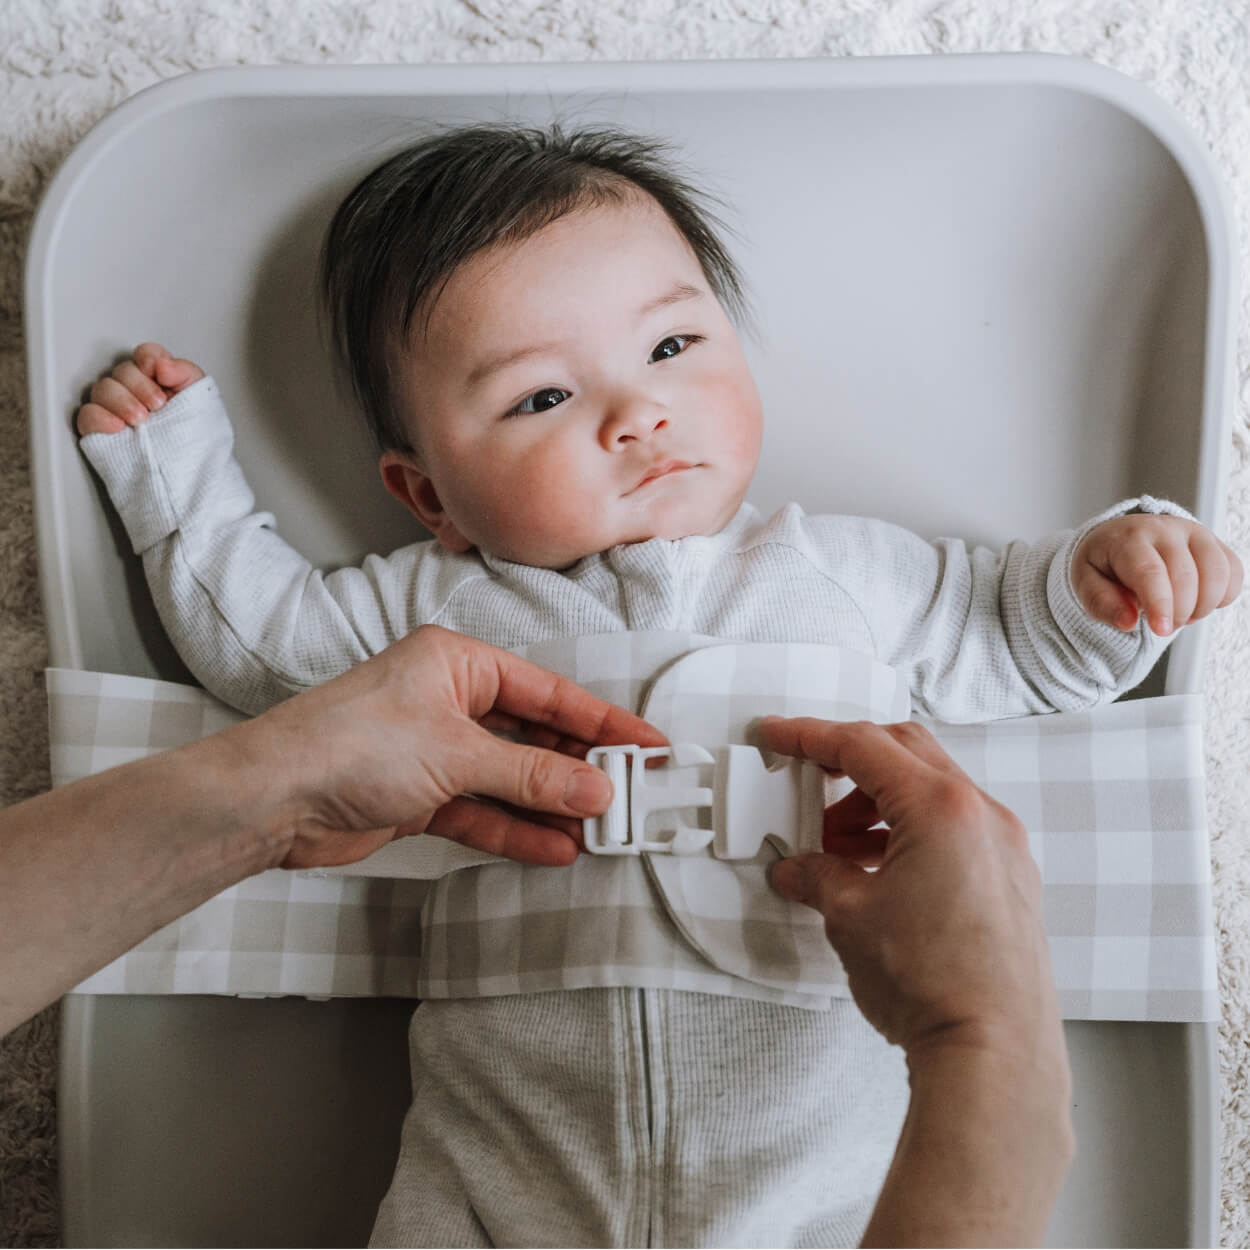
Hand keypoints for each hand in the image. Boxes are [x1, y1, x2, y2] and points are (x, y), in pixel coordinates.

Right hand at [76, 342, 205, 434]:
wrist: (191, 474)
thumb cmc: (195, 439)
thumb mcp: (202, 400)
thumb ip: (184, 373)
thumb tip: (161, 364)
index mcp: (159, 381)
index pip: (145, 356)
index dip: (149, 359)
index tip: (160, 376)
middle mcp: (135, 392)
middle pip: (122, 370)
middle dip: (140, 386)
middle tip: (158, 406)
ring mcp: (116, 411)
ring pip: (102, 389)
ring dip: (123, 401)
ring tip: (142, 420)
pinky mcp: (102, 431)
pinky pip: (87, 415)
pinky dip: (100, 418)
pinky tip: (119, 427)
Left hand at [235, 624, 666, 869]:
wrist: (272, 798)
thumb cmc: (350, 744)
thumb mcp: (456, 752)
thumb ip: (531, 774)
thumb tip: (597, 788)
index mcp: (458, 664)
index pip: (549, 692)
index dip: (602, 721)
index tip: (646, 745)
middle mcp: (448, 701)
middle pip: (532, 737)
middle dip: (578, 770)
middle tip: (629, 798)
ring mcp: (434, 751)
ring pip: (510, 779)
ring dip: (550, 806)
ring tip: (601, 833)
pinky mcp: (419, 797)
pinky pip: (482, 812)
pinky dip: (514, 830)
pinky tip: (555, 849)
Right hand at [762, 717, 1058, 1058]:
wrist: (994, 1052)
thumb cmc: (933, 983)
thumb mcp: (850, 917)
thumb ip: (818, 877)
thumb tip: (799, 869)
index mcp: (940, 807)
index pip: (862, 746)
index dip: (809, 736)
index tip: (777, 735)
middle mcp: (982, 815)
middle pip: (905, 752)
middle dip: (847, 763)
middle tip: (806, 781)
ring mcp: (1005, 847)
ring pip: (932, 791)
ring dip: (878, 804)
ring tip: (837, 848)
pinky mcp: (1012, 880)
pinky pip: (956, 829)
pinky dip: (911, 832)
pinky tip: (878, 872)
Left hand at [1072, 513, 1242, 635]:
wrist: (1120, 538)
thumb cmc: (1104, 563)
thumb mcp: (1086, 584)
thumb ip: (1102, 604)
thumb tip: (1128, 622)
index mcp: (1129, 538)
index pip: (1150, 571)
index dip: (1160, 604)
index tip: (1162, 630)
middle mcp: (1165, 529)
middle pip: (1186, 576)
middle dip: (1179, 612)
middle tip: (1163, 625)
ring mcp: (1195, 532)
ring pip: (1217, 572)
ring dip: (1203, 606)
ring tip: (1180, 614)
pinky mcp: (1215, 542)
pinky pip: (1234, 571)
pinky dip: (1223, 596)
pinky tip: (1199, 602)